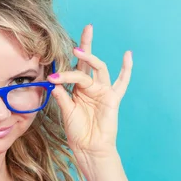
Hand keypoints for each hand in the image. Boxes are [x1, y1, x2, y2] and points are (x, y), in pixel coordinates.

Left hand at [47, 24, 132, 158]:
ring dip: (90, 58)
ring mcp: (102, 91)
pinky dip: (126, 69)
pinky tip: (128, 55)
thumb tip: (55, 82)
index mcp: (78, 89)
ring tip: (79, 51)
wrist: (89, 148)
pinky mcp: (112, 98)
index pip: (73, 70)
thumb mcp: (66, 112)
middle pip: (88, 62)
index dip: (63, 70)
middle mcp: (91, 87)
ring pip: (98, 69)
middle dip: (85, 46)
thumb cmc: (78, 132)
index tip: (52, 75)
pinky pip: (122, 82)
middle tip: (82, 32)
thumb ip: (62, 96)